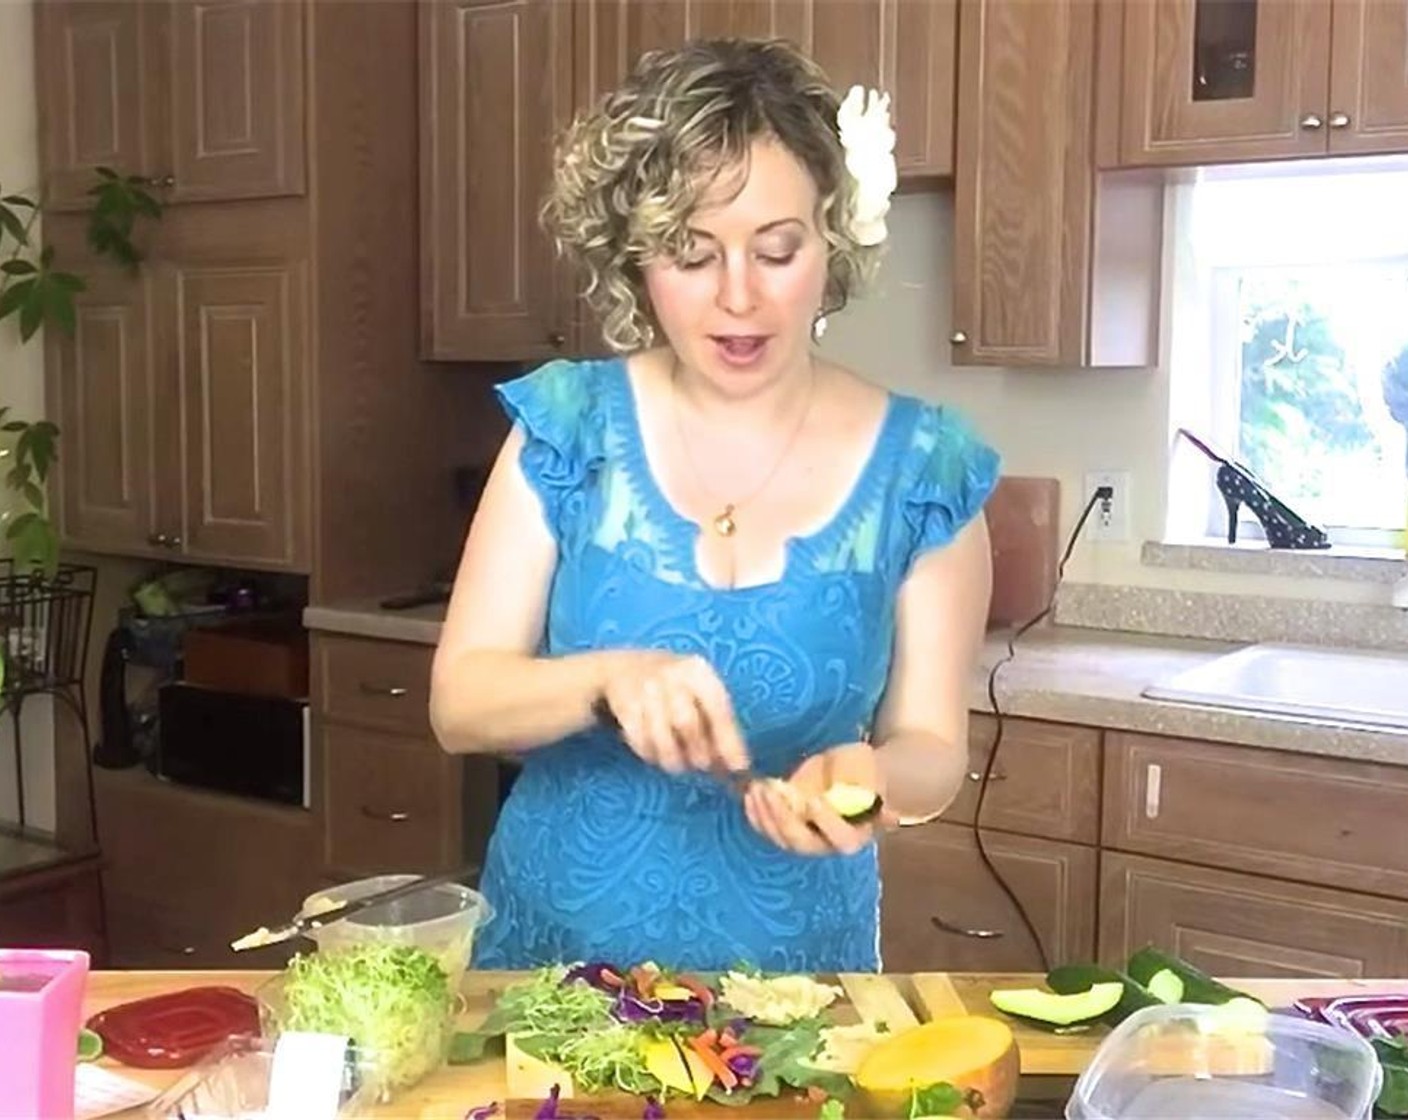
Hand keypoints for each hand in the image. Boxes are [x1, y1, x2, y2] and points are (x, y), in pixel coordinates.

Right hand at [598, 651, 749, 774]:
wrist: (624, 667)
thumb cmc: (674, 685)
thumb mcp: (698, 690)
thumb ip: (717, 723)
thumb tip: (736, 764)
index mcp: (697, 670)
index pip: (718, 707)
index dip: (729, 740)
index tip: (738, 766)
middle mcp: (671, 675)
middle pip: (687, 724)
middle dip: (698, 751)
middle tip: (703, 765)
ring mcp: (644, 689)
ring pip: (661, 736)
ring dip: (673, 758)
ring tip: (679, 763)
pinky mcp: (624, 705)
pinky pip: (640, 740)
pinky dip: (651, 754)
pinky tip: (657, 753)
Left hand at [743, 741, 894, 855]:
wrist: (852, 773)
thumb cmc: (864, 770)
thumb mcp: (865, 768)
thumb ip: (856, 779)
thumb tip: (843, 783)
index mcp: (857, 833)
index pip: (842, 838)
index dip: (826, 822)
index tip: (813, 800)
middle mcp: (829, 844)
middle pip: (802, 842)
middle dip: (783, 818)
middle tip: (771, 792)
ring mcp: (805, 839)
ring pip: (781, 838)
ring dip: (765, 815)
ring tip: (756, 789)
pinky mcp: (787, 829)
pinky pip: (768, 829)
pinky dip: (756, 814)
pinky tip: (750, 795)